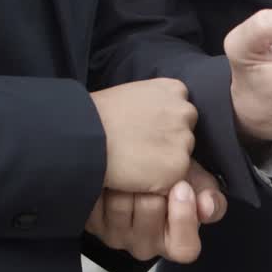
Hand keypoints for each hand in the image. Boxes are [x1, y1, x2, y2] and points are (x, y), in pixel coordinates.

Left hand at [86, 161, 227, 263]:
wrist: (132, 161)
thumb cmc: (166, 175)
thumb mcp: (195, 181)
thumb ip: (209, 196)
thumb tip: (207, 206)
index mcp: (176, 241)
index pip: (184, 248)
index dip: (183, 217)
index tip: (182, 188)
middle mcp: (147, 246)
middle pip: (151, 215)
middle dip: (154, 186)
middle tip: (154, 174)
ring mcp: (118, 238)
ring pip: (122, 208)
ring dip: (127, 181)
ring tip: (131, 173)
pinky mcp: (94, 226)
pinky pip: (98, 204)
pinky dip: (106, 185)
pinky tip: (113, 180)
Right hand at [91, 79, 196, 193]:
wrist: (86, 136)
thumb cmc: (99, 115)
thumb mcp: (134, 94)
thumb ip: (155, 103)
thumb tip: (156, 121)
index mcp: (175, 89)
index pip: (180, 112)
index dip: (162, 125)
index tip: (144, 131)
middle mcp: (186, 112)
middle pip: (185, 134)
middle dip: (167, 144)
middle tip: (139, 148)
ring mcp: (184, 140)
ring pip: (180, 158)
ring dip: (163, 164)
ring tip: (134, 161)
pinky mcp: (178, 167)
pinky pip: (172, 180)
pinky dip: (156, 183)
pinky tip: (135, 174)